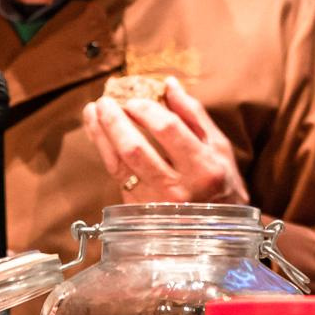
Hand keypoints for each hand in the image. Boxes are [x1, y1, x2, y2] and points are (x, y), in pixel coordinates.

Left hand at [84, 76, 248, 205]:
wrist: (217, 230)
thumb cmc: (221, 182)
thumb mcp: (218, 146)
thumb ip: (194, 114)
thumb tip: (168, 84)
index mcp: (203, 168)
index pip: (168, 130)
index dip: (147, 110)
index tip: (135, 99)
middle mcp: (178, 188)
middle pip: (135, 149)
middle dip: (115, 121)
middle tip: (105, 101)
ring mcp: (155, 203)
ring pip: (118, 164)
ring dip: (101, 134)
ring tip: (93, 111)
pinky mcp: (138, 210)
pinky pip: (115, 176)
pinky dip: (103, 150)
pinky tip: (97, 133)